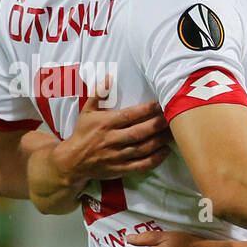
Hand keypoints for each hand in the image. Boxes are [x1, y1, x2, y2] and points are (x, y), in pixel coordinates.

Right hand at [51, 78, 171, 186]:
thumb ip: (99, 94)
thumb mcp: (87, 111)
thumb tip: (109, 77)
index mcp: (105, 124)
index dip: (146, 109)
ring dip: (160, 141)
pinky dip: (155, 159)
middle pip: (138, 132)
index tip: (161, 103)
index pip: (129, 115)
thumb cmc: (83, 132)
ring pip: (142, 149)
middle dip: (157, 125)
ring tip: (174, 133)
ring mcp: (116, 156)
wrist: (72, 161)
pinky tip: (165, 151)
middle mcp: (111, 140)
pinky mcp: (120, 169)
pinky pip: (141, 165)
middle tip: (173, 118)